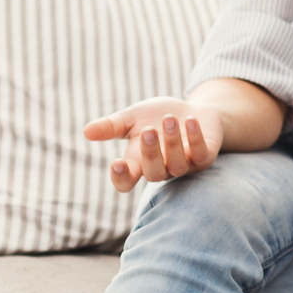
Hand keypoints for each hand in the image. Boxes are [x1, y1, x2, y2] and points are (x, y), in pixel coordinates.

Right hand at [84, 97, 225, 192]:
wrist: (192, 110)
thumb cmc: (157, 117)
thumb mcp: (132, 118)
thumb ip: (111, 126)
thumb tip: (86, 131)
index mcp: (138, 164)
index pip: (126, 182)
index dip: (121, 178)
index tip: (116, 163)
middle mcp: (162, 169)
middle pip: (153, 174)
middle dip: (150, 153)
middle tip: (148, 131)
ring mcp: (185, 166)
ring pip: (177, 165)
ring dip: (173, 143)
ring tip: (169, 119)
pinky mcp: (205, 157)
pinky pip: (201, 155)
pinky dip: (196, 139)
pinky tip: (190, 120)